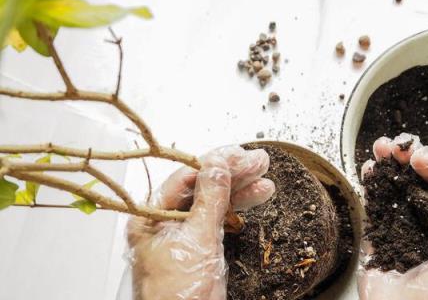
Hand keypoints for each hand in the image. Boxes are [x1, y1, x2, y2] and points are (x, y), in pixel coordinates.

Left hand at [127, 146, 274, 299]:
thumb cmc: (178, 296)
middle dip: (232, 175)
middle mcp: (163, 223)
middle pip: (200, 188)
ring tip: (264, 180)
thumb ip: (209, 200)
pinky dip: (236, 210)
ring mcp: (181, 235)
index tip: (239, 154)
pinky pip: (217, 220)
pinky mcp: (197, 248)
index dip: (213, 163)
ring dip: (239, 191)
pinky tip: (254, 198)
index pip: (184, 178)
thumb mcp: (198, 241)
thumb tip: (217, 165)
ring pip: (212, 203)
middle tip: (258, 162)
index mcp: (150, 218)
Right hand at [359, 133, 427, 299]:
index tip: (425, 161)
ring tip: (383, 147)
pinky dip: (371, 181)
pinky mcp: (378, 232)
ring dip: (390, 162)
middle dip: (411, 156)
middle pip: (421, 178)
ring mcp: (402, 225)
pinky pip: (374, 201)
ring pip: (397, 184)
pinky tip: (371, 167)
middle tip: (401, 149)